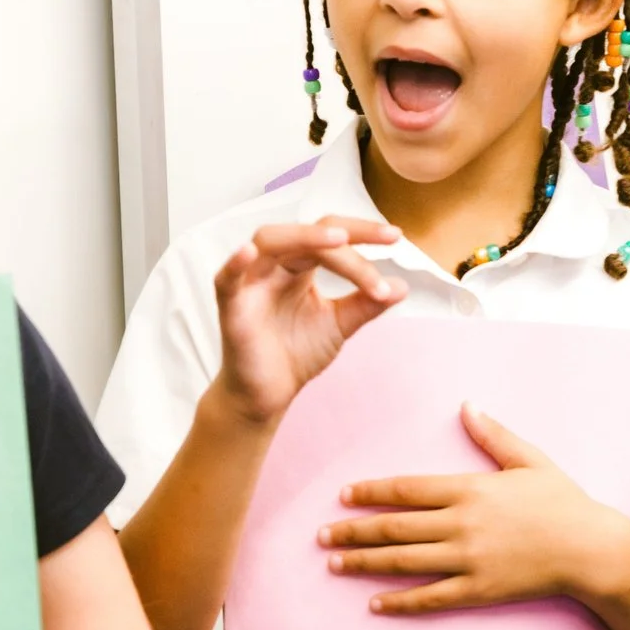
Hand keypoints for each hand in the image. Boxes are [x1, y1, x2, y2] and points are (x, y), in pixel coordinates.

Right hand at [209, 216, 407, 426]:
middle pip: (307, 234)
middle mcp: (274, 266)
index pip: (330, 236)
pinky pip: (226, 278)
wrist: (269, 395)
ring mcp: (250, 282)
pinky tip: (249, 252)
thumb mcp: (339, 325)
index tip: (397, 238)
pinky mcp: (231, 306)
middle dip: (346, 234)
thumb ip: (366, 304)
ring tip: (339, 240)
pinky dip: (235, 263)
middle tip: (384, 238)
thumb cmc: (296, 354)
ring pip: (269, 241)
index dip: (363, 234)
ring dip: (305, 237)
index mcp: (299, 267)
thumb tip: (402, 286)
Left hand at [322, 404, 629, 613]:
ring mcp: (469, 560)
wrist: (591, 550)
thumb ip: (494, 435)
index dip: (371, 492)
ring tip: (334, 564)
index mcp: (470, 489)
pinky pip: (431, 597)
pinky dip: (400, 602)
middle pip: (395, 527)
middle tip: (321, 536)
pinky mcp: (479, 589)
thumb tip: (467, 406)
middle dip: (354, 530)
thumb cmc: (563, 501)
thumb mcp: (530, 460)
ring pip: (404, 561)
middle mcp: (462, 524)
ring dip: (365, 563)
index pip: (407, 489)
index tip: (344, 496)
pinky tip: (375, 603)